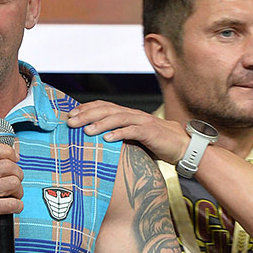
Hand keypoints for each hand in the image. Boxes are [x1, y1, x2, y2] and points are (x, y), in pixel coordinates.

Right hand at [0, 142, 23, 251]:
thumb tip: (0, 160)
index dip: (8, 152)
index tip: (15, 158)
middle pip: (8, 166)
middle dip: (18, 174)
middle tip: (15, 183)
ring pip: (13, 183)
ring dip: (18, 191)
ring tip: (13, 196)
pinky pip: (14, 203)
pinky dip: (18, 206)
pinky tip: (13, 208)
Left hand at [67, 100, 188, 164]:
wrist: (181, 146)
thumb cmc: (156, 144)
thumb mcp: (133, 139)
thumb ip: (118, 138)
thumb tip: (98, 146)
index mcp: (128, 114)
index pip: (104, 106)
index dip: (87, 108)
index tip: (70, 115)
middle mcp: (133, 114)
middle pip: (107, 110)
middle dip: (87, 115)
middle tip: (70, 122)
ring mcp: (142, 122)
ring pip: (118, 118)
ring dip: (100, 123)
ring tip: (86, 130)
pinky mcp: (150, 132)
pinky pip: (132, 131)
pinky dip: (119, 134)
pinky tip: (107, 139)